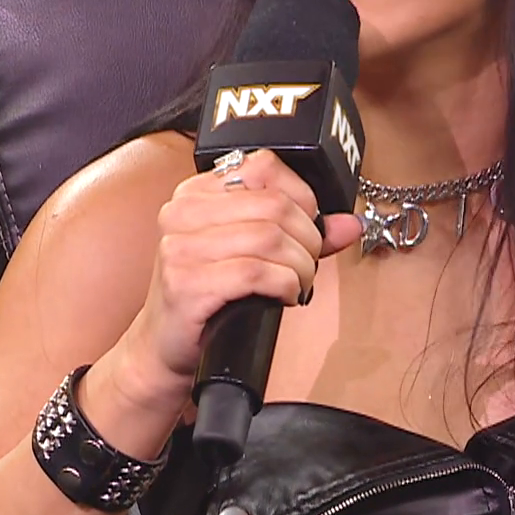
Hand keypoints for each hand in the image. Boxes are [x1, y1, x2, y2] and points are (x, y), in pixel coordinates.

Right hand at [115, 150, 362, 408]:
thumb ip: (301, 233)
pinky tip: (282, 297)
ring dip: (300, 266)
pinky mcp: (185, 283)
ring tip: (297, 284)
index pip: (264, 166)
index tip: (310, 227)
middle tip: (307, 266)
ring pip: (269, 238)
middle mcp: (182, 212)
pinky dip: (284, 285)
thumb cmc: (210, 298)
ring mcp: (180, 247)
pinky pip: (255, 272)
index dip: (302, 197)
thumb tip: (349, 224)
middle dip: (308, 239)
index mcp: (197, 193)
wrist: (164, 348)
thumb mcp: (252, 254)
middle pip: (274, 205)